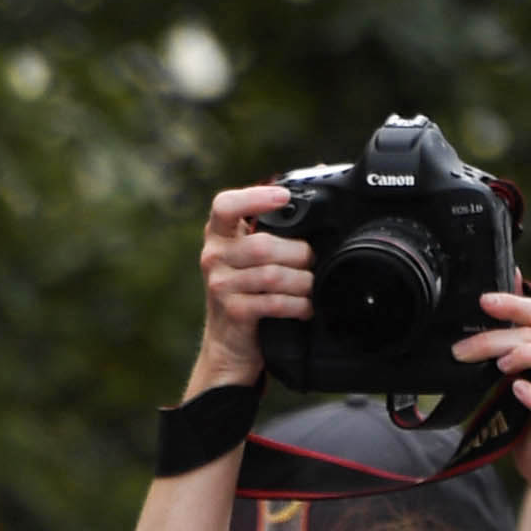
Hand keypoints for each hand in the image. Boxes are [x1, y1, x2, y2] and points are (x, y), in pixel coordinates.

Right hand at [195, 184, 305, 383]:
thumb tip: (317, 187)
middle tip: (311, 262)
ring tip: (310, 287)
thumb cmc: (249, 292)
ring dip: (302, 282)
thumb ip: (272, 228)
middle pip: (263, 245)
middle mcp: (213, 256)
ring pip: (273, 275)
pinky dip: (298, 305)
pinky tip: (305, 307)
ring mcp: (220, 285)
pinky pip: (274, 302)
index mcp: (218, 234)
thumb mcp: (250, 256)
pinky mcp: (233, 311)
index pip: (225, 206)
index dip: (254, 198)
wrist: (230, 343)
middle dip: (298, 254)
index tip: (284, 198)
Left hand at [458, 290, 530, 487]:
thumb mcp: (520, 366)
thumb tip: (509, 281)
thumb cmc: (530, 410)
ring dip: (525, 354)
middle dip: (500, 334)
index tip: (482, 302)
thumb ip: (516, 330)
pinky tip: (515, 389)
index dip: (512, 304)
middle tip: (464, 348)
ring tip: (498, 365)